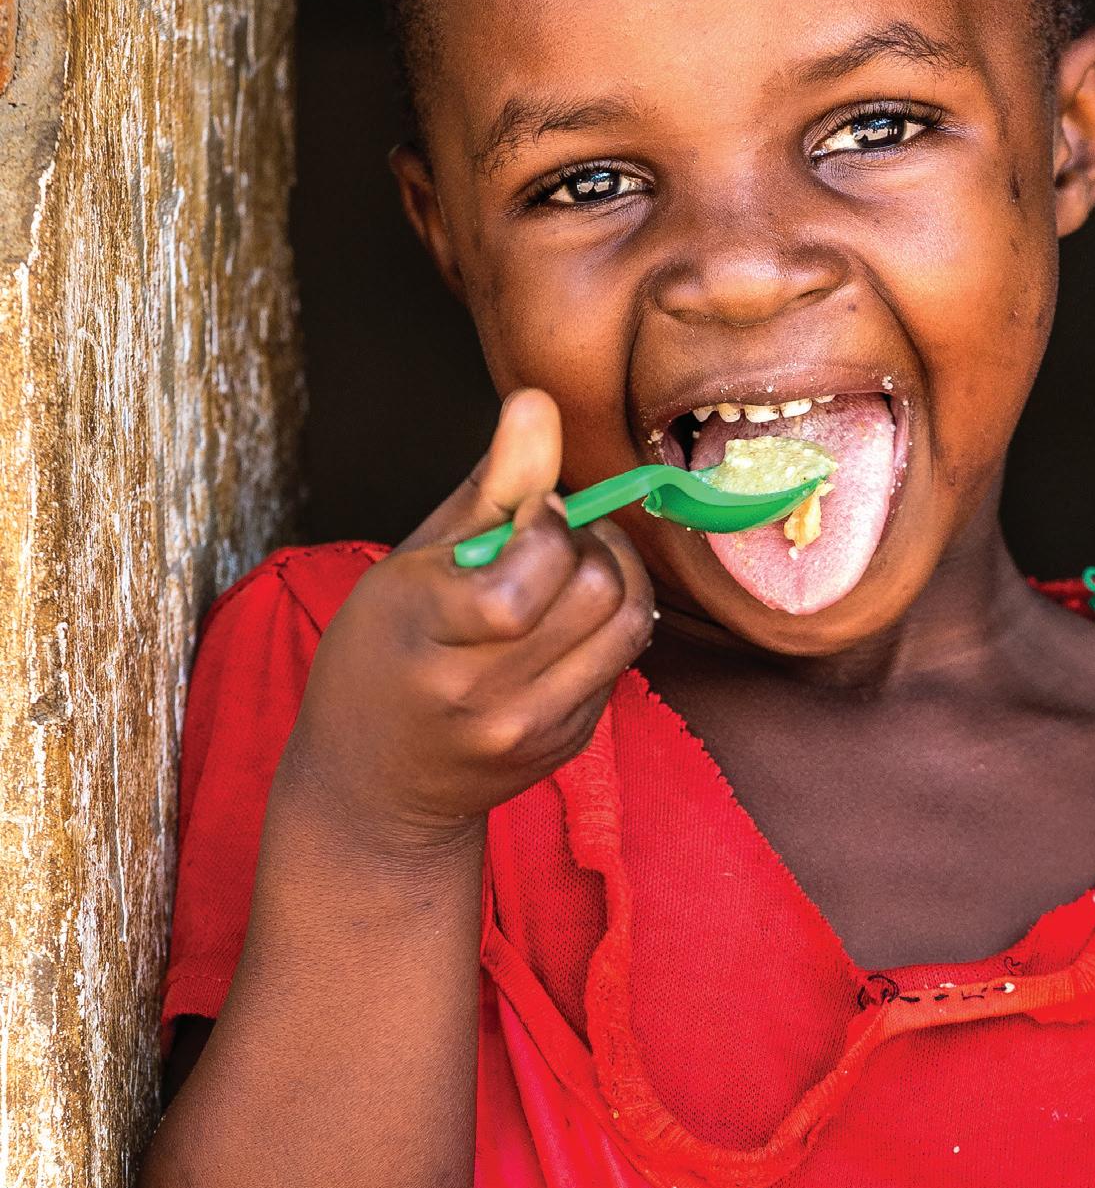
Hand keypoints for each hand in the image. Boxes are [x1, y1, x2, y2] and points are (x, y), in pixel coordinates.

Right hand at [280, 387, 653, 844]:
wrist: (373, 786)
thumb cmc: (381, 655)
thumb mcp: (411, 564)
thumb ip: (488, 487)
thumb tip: (537, 401)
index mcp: (430, 635)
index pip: (533, 568)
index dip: (550, 523)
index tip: (530, 513)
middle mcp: (485, 693)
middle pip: (596, 591)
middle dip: (591, 542)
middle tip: (558, 535)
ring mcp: (532, 727)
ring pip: (628, 625)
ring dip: (617, 576)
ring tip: (575, 566)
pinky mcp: (568, 743)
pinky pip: (622, 661)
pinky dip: (608, 624)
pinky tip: (565, 622)